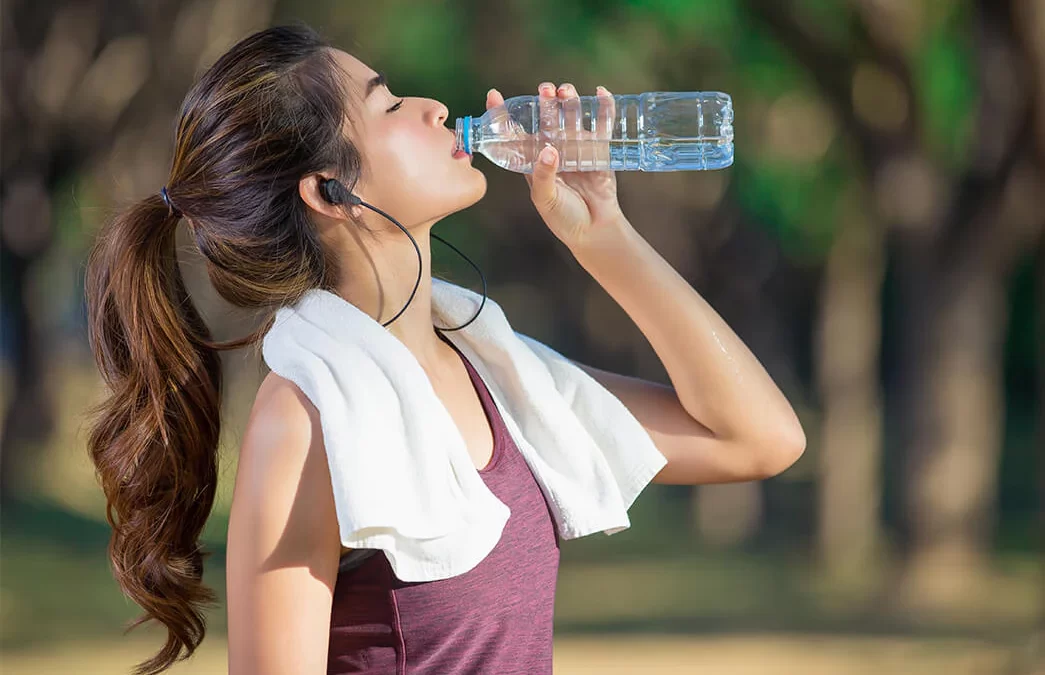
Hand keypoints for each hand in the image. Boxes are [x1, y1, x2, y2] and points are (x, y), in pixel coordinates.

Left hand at [485, 82, 626, 250]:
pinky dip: (603, 108)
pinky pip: (602, 125)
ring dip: (569, 100)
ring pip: (572, 116)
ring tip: (566, 91)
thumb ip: (543, 176)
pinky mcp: (599, 150)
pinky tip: (601, 93)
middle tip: (545, 90)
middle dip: (545, 101)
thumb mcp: (545, 199)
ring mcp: (577, 147)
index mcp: (533, 160)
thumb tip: (549, 150)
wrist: (593, 231)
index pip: (514, 133)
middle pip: (547, 118)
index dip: (503, 115)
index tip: (494, 96)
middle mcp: (553, 148)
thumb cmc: (563, 218)